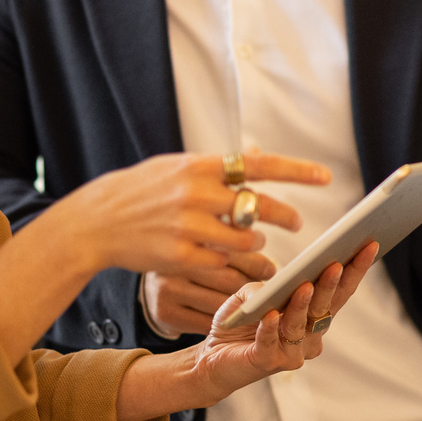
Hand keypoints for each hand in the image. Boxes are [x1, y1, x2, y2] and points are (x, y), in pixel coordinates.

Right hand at [47, 151, 326, 278]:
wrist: (97, 221)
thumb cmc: (140, 191)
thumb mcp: (175, 166)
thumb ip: (216, 165)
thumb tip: (257, 154)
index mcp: (199, 166)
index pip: (259, 165)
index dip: (296, 171)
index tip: (324, 177)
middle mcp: (196, 193)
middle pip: (257, 207)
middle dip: (284, 216)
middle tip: (297, 223)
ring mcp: (188, 227)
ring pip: (245, 241)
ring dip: (256, 246)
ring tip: (253, 245)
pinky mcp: (180, 257)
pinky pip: (221, 266)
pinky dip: (231, 266)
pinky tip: (228, 263)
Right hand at [145, 246, 276, 337]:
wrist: (151, 285)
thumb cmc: (192, 262)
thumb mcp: (208, 244)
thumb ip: (234, 243)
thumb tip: (270, 264)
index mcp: (191, 238)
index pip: (236, 252)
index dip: (259, 264)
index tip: (273, 271)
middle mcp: (178, 261)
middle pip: (230, 280)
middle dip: (254, 289)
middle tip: (268, 294)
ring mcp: (168, 288)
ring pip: (220, 304)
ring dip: (242, 309)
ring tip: (255, 307)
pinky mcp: (165, 311)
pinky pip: (205, 322)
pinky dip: (224, 323)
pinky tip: (232, 320)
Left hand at [184, 242, 380, 402]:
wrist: (212, 358)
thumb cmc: (239, 323)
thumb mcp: (250, 294)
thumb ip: (266, 287)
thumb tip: (280, 282)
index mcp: (314, 317)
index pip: (340, 292)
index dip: (355, 270)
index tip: (369, 245)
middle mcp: (310, 337)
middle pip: (326, 307)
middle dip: (333, 284)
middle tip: (338, 262)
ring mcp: (292, 353)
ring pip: (300, 325)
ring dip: (303, 304)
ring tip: (305, 284)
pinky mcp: (267, 363)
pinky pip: (270, 343)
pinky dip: (270, 328)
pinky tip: (271, 313)